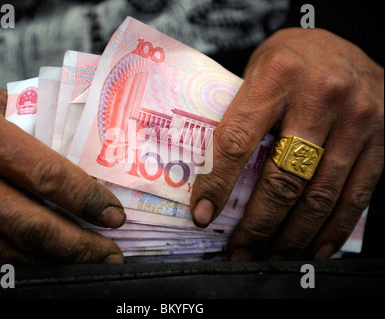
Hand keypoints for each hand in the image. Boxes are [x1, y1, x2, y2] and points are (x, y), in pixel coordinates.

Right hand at [0, 71, 125, 265]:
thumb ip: (28, 125)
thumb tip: (73, 155)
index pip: (47, 175)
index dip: (87, 200)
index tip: (113, 215)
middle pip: (31, 225)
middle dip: (78, 246)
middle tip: (110, 253)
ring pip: (5, 253)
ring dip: (51, 263)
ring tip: (84, 263)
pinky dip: (15, 267)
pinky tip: (40, 265)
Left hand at [190, 28, 383, 260]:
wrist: (348, 42)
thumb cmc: (292, 60)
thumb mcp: (257, 72)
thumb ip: (239, 117)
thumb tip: (211, 178)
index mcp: (277, 75)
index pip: (237, 140)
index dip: (217, 184)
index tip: (203, 215)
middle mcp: (322, 95)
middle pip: (283, 178)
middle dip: (258, 225)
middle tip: (240, 251)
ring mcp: (358, 119)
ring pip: (321, 195)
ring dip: (293, 237)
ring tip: (271, 257)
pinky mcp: (382, 138)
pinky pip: (358, 194)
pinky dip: (334, 230)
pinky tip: (314, 249)